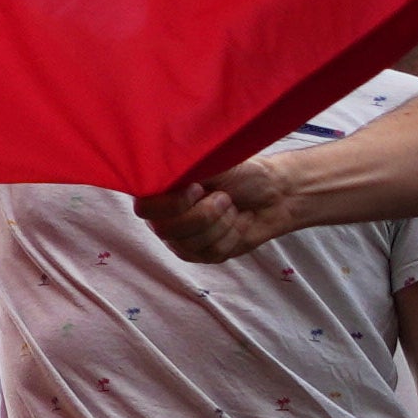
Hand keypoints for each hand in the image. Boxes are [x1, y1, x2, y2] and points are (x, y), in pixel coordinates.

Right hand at [140, 155, 305, 266]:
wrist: (272, 193)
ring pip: (192, 244)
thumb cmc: (240, 173)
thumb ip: (182, 169)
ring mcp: (183, 240)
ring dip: (222, 223)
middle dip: (205, 214)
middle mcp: (164, 218)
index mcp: (159, 193)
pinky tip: (238, 221)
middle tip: (225, 197)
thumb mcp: (210, 162)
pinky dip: (233, 234)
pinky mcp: (204, 255)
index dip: (172, 204)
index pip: (144, 208)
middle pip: (168, 230)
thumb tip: (164, 166)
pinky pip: (212, 252)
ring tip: (232, 206)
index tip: (198, 188)